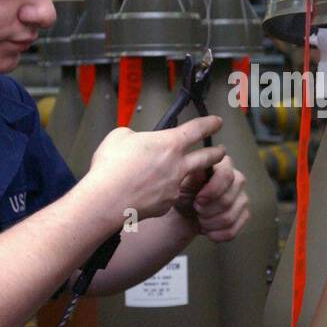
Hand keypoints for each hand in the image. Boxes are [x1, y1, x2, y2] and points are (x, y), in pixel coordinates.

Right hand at [86, 116, 225, 222]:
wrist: (105, 201)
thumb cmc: (110, 168)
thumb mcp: (120, 137)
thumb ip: (135, 136)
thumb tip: (137, 141)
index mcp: (169, 144)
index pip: (198, 129)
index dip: (210, 123)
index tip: (217, 122)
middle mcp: (178, 165)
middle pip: (208, 157)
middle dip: (217, 153)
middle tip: (221, 151)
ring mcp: (174, 187)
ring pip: (187, 178)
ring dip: (186, 174)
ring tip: (176, 173)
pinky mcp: (167, 204)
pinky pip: (167, 195)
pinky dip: (161, 192)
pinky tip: (145, 191)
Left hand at [178, 153, 248, 241]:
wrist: (187, 209)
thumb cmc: (185, 191)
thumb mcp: (182, 181)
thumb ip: (192, 176)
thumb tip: (199, 169)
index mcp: (223, 164)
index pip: (226, 175)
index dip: (212, 190)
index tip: (198, 199)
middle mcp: (237, 178)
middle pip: (227, 201)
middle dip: (206, 210)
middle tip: (196, 208)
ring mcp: (242, 198)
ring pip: (228, 218)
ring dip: (208, 223)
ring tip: (200, 218)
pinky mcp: (244, 215)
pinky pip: (232, 230)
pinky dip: (216, 234)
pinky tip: (208, 230)